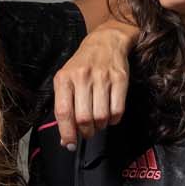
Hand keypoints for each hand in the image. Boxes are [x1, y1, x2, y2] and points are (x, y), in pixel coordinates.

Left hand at [52, 24, 135, 148]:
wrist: (105, 41)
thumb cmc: (83, 65)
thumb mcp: (66, 80)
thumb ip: (64, 107)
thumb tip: (65, 139)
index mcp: (64, 78)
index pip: (63, 112)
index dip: (66, 133)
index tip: (68, 144)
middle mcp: (82, 77)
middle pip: (84, 118)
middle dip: (86, 132)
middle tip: (87, 132)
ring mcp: (102, 78)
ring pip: (101, 117)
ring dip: (100, 126)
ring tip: (98, 122)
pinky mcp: (120, 79)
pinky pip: (118, 110)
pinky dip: (114, 119)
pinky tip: (110, 114)